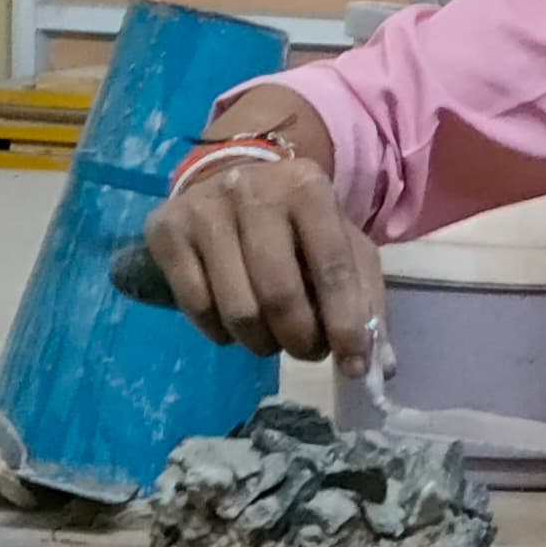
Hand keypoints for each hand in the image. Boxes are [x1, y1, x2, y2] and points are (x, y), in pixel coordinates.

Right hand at [138, 103, 383, 368]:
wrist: (224, 179)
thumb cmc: (294, 224)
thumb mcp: (340, 245)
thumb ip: (365, 301)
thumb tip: (379, 367)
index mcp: (307, 187)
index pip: (333, 268)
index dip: (346, 326)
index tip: (353, 366)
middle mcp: (252, 191)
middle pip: (280, 296)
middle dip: (300, 340)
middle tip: (306, 350)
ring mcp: (204, 210)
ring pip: (238, 311)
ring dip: (260, 343)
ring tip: (270, 337)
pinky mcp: (166, 231)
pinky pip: (197, 309)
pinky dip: (220, 333)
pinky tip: (230, 320)